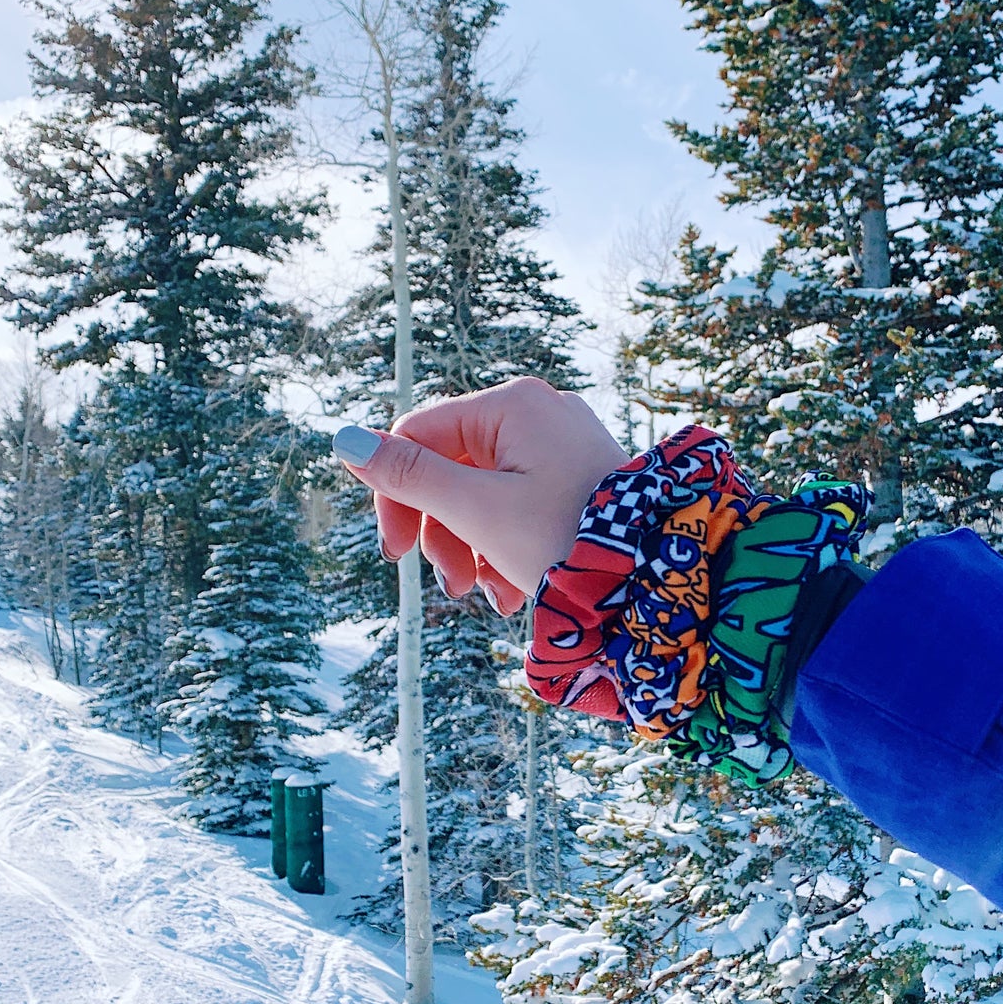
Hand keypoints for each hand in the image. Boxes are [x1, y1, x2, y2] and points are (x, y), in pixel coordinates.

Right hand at [335, 378, 629, 613]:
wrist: (658, 577)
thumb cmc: (567, 539)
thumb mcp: (476, 511)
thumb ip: (410, 476)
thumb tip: (344, 439)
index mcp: (510, 406)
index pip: (419, 436)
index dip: (398, 496)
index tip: (397, 553)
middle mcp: (539, 412)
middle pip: (454, 467)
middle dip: (445, 532)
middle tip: (453, 586)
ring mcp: (564, 443)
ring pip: (487, 492)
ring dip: (475, 548)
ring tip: (491, 597)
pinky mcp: (582, 476)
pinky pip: (523, 503)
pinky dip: (509, 544)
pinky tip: (516, 589)